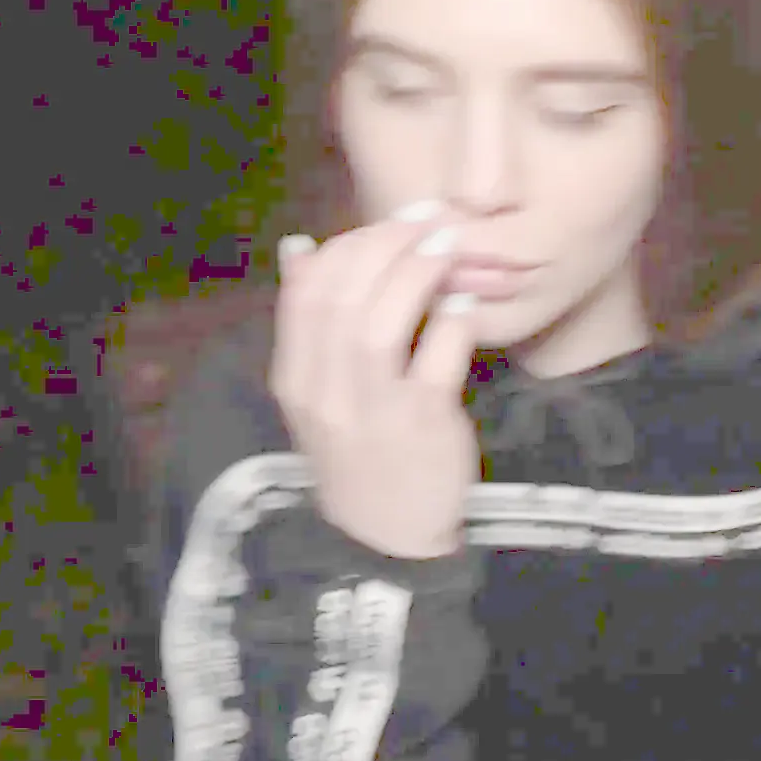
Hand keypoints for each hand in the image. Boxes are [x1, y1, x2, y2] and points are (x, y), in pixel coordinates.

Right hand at [269, 201, 479, 559]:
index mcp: (295, 379)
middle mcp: (324, 392)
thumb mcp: (318, 393)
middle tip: (427, 219)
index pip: (307, 293)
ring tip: (448, 243)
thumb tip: (299, 246)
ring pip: (379, 322)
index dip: (346, 245)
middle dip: (385, 244)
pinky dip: (451, 320)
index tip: (386, 223)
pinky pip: (435, 358)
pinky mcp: (421, 426)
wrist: (387, 541)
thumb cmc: (360, 453)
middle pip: (343, 297)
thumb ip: (309, 322)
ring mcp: (371, 411)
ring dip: (417, 271)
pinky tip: (465, 300)